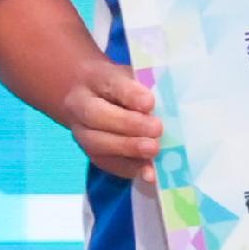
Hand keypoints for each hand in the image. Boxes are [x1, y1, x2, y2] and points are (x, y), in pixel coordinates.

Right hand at [60, 62, 163, 182]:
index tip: (150, 102)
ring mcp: (81, 132)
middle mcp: (80, 105)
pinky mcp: (91, 153)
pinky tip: (149, 172)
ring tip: (153, 150)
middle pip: (97, 115)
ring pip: (97, 143)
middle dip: (129, 125)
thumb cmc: (121, 85)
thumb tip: (168, 107)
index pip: (110, 84)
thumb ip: (146, 89)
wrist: (89, 96)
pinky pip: (106, 163)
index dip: (130, 94)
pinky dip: (129, 168)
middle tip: (157, 129)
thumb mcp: (133, 77)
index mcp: (95, 78)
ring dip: (128, 149)